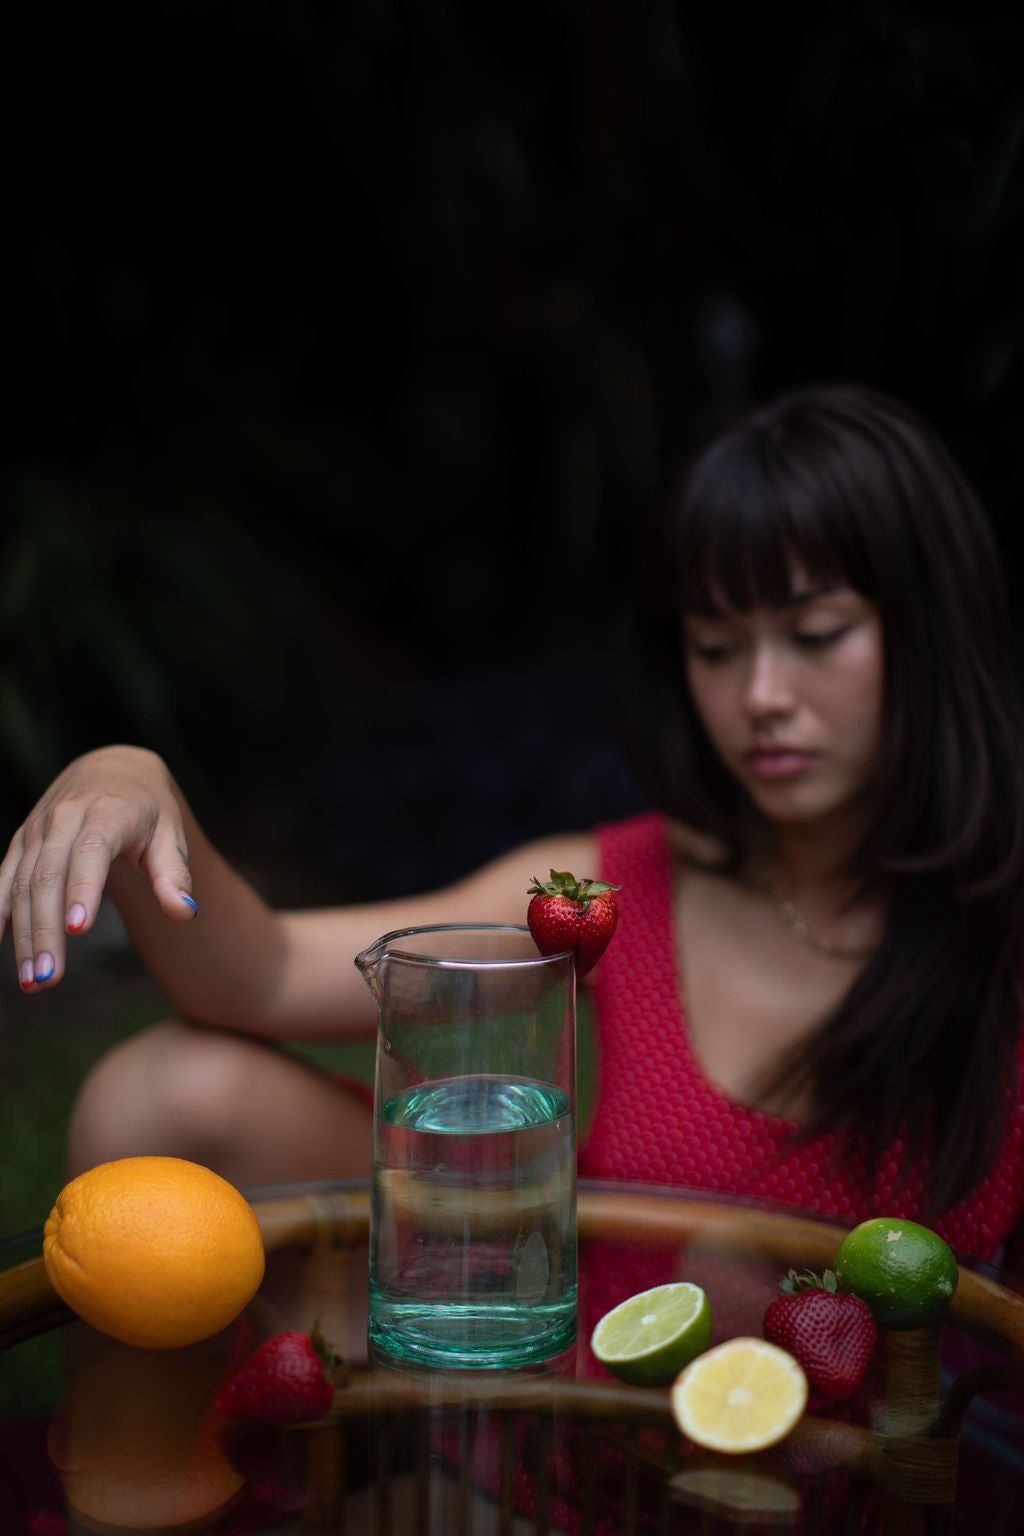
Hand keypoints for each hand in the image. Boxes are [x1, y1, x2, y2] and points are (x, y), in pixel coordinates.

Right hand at [0, 746, 196, 990]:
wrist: (113, 771)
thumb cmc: (149, 810)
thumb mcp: (170, 834)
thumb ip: (175, 875)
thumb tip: (185, 913)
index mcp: (108, 811)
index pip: (91, 850)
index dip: (82, 888)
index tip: (77, 930)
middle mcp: (66, 816)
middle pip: (49, 875)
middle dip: (46, 929)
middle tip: (49, 978)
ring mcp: (39, 829)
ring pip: (22, 883)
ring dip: (23, 933)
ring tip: (33, 980)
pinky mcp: (22, 841)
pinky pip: (3, 878)